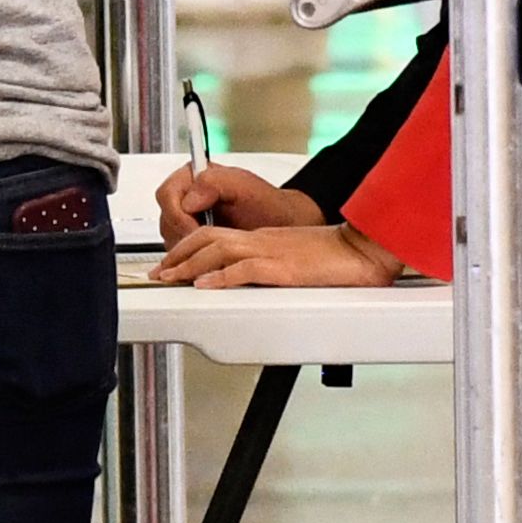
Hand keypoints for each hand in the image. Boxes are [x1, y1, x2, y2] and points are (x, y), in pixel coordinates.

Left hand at [155, 218, 404, 288]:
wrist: (362, 250)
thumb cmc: (335, 257)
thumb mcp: (294, 260)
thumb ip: (270, 267)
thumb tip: (251, 284)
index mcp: (263, 239)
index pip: (214, 236)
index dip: (187, 249)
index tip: (171, 264)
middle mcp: (261, 241)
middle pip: (208, 239)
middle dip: (178, 255)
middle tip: (158, 273)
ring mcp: (271, 253)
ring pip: (218, 250)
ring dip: (189, 265)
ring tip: (170, 278)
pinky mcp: (283, 268)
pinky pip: (245, 269)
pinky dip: (221, 276)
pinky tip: (205, 286)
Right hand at [156, 159, 312, 240]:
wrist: (279, 225)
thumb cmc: (266, 205)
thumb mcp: (246, 186)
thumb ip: (216, 182)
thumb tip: (190, 198)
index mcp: (193, 176)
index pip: (167, 195)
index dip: (179, 215)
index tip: (197, 228)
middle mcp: (186, 195)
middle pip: (166, 218)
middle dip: (185, 234)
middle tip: (208, 242)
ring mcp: (187, 217)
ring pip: (170, 237)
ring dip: (190, 247)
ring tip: (215, 246)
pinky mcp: (192, 237)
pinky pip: (180, 251)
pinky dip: (194, 256)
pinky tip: (213, 254)